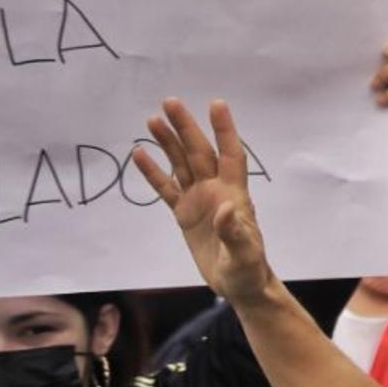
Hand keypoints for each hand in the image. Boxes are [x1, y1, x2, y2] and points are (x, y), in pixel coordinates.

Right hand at [132, 99, 273, 305]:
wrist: (239, 284)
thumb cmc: (248, 269)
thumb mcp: (244, 254)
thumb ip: (235, 232)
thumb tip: (225, 209)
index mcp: (234, 195)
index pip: (230, 155)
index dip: (224, 130)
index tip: (216, 104)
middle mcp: (216, 190)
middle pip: (199, 152)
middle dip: (186, 127)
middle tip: (169, 102)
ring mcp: (199, 200)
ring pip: (181, 164)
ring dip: (168, 142)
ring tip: (152, 120)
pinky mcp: (184, 213)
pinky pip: (166, 188)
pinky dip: (153, 172)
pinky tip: (139, 154)